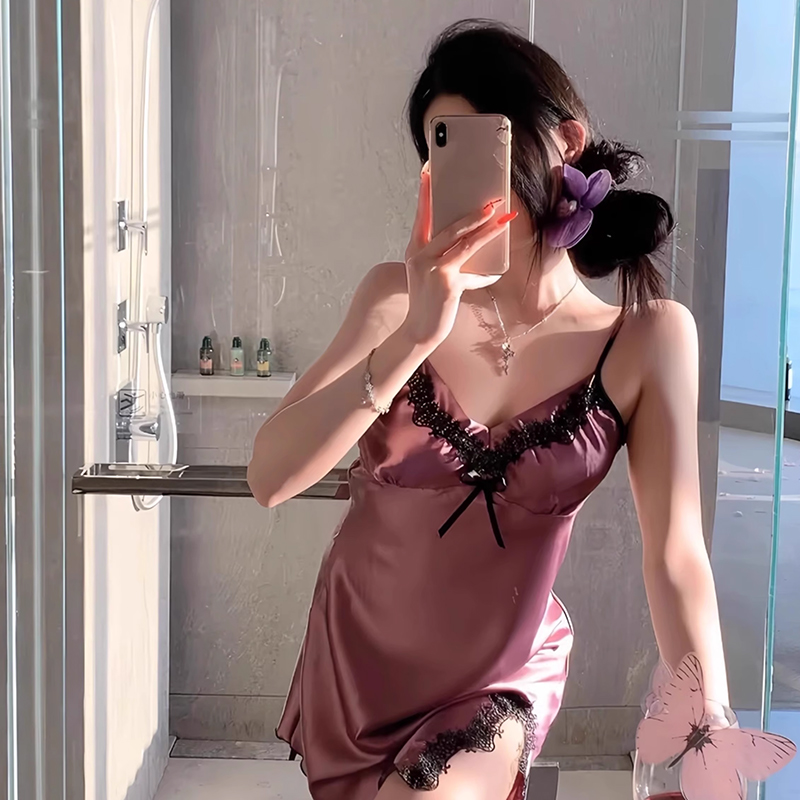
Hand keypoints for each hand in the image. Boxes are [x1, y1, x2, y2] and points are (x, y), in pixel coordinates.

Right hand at [401, 164, 516, 348]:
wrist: (419, 331)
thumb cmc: (431, 303)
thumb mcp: (437, 276)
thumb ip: (452, 261)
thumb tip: (480, 251)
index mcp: (415, 249)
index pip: (422, 216)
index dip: (426, 194)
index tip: (429, 171)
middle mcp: (420, 255)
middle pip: (449, 225)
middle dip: (473, 212)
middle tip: (492, 200)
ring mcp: (431, 268)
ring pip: (462, 241)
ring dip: (485, 229)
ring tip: (502, 217)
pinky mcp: (445, 282)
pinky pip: (472, 270)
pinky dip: (487, 271)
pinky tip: (498, 270)